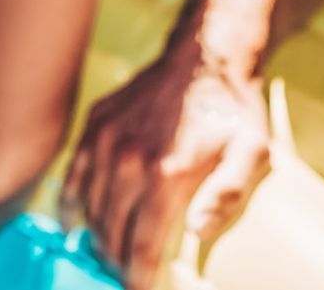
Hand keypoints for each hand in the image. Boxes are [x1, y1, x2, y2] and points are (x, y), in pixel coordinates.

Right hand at [62, 48, 270, 288]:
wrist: (207, 55)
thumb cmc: (233, 109)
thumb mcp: (251, 152)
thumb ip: (227, 195)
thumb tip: (195, 231)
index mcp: (166, 174)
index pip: (141, 248)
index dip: (139, 282)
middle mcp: (128, 160)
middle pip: (112, 235)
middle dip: (120, 264)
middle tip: (130, 274)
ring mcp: (106, 141)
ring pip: (90, 210)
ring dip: (99, 239)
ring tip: (112, 254)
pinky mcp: (95, 125)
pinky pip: (73, 176)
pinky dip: (72, 204)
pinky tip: (77, 223)